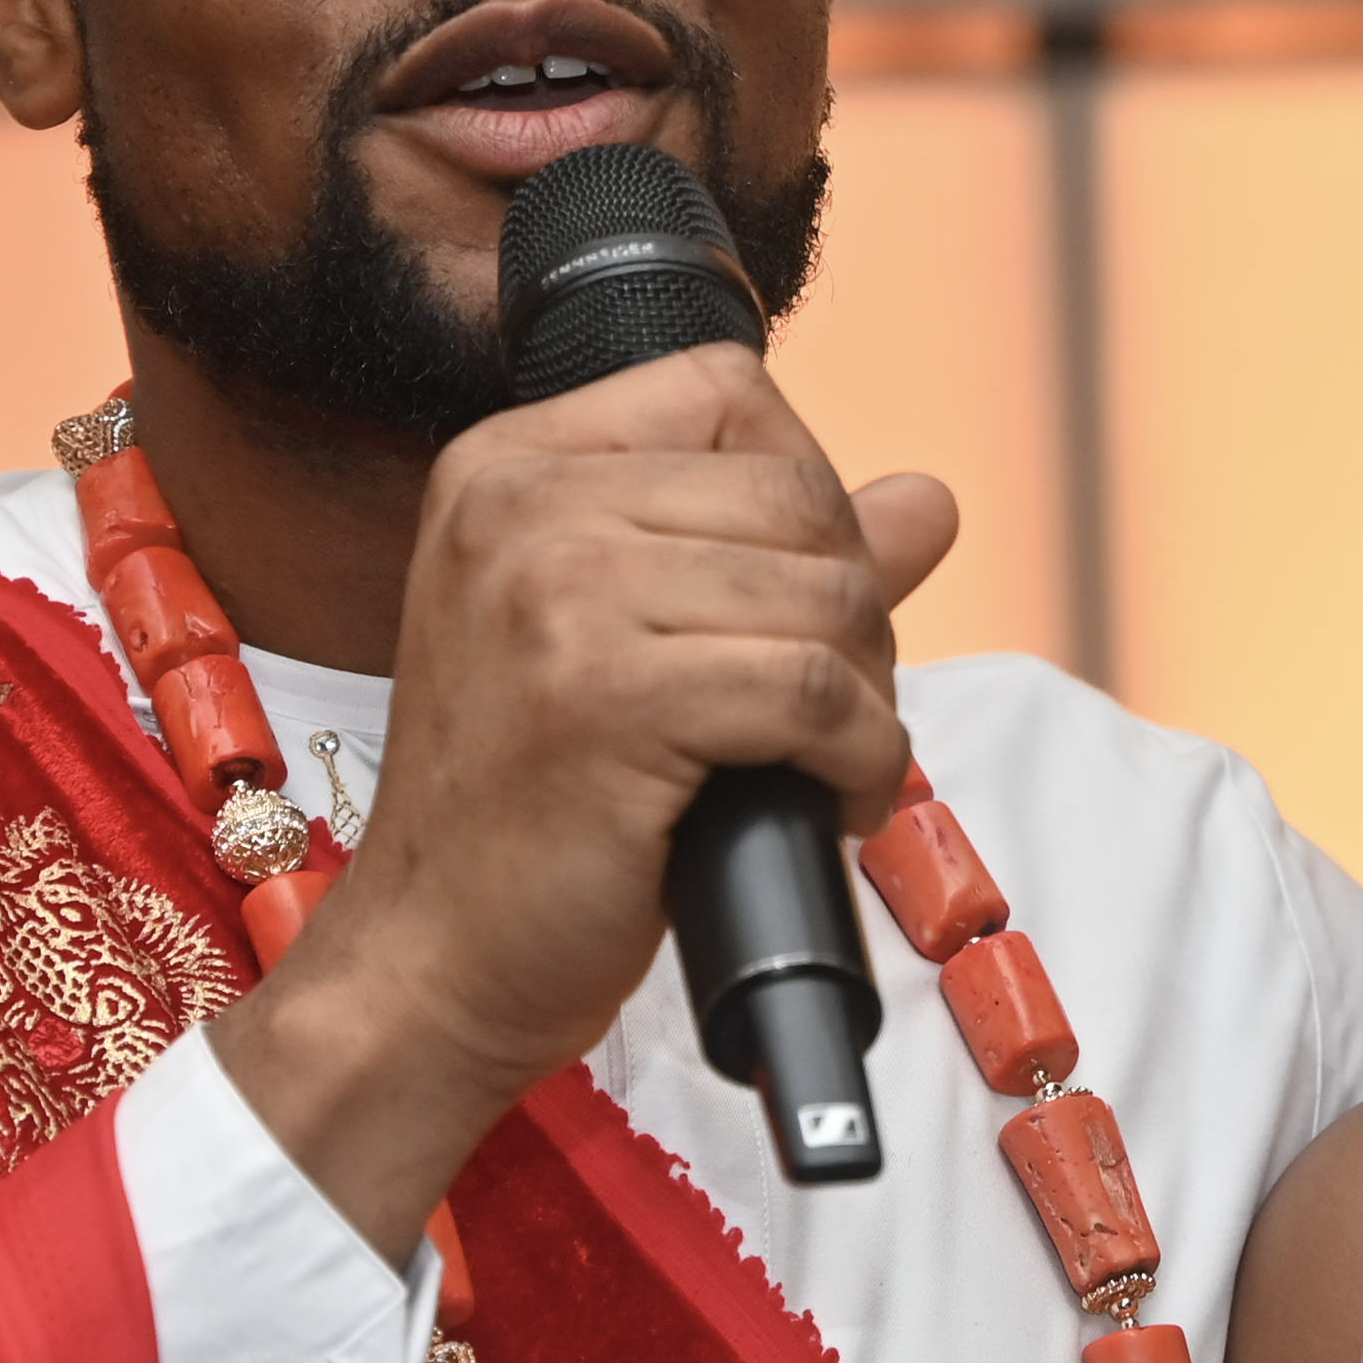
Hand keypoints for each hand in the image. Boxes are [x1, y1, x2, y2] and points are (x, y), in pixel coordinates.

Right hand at [215, 348, 954, 1243]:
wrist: (433, 966)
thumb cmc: (529, 820)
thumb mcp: (628, 648)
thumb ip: (770, 556)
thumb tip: (930, 500)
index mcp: (505, 467)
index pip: (727, 395)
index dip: (803, 496)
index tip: (787, 608)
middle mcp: (517, 506)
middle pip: (795, 491)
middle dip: (853, 607)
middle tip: (825, 713)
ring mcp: (555, 595)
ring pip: (825, 591)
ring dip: (867, 692)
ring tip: (824, 764)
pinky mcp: (608, 697)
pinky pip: (816, 692)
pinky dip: (863, 758)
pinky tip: (827, 806)